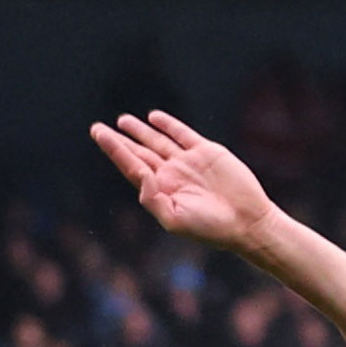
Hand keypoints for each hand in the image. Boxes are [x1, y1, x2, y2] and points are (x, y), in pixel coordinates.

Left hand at [91, 112, 281, 252]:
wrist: (247, 222)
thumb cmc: (211, 228)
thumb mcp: (174, 220)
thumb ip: (152, 198)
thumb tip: (142, 173)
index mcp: (161, 191)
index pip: (131, 166)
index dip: (114, 149)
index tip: (99, 133)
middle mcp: (171, 175)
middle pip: (139, 153)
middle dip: (119, 140)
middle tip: (98, 129)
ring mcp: (188, 162)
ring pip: (158, 141)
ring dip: (140, 131)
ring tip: (123, 120)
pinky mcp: (207, 152)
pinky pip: (183, 134)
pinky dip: (169, 125)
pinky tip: (155, 118)